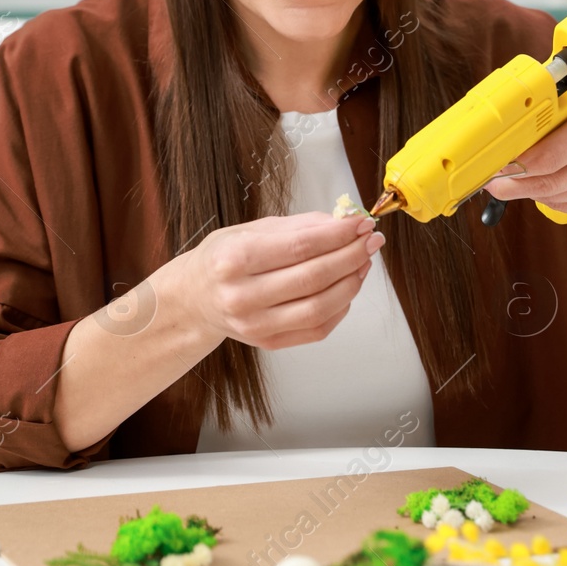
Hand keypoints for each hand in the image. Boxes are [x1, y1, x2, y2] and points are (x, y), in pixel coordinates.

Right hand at [171, 212, 384, 350]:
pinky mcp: (267, 343)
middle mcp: (242, 296)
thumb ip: (299, 227)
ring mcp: (255, 325)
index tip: (361, 223)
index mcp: (234, 259)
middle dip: (351, 256)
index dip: (338, 235)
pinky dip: (340, 308)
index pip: (300, 246)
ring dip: (351, 283)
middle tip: (371, 240)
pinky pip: (317, 330)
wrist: (195, 298)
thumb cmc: (224, 259)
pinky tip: (346, 288)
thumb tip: (344, 223)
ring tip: (362, 262)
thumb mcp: (251, 230)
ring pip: (320, 307)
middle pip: (313, 278)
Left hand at [482, 88, 566, 224]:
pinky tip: (560, 184)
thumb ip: (554, 109)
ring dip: (532, 190)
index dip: (514, 164)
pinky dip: (555, 199)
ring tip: (523, 179)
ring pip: (554, 197)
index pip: (546, 155)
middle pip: (547, 181)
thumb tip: (508, 126)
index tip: (494, 165)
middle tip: (493, 182)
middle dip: (513, 184)